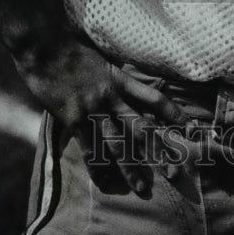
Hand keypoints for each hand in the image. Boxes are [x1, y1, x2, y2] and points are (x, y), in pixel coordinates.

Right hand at [15, 30, 190, 195]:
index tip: (190, 129)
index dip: (174, 114)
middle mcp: (112, 96)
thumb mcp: (101, 58)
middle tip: (175, 173)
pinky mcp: (74, 118)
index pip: (155, 99)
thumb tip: (126, 80)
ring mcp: (93, 108)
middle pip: (142, 128)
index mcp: (121, 79)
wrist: (43, 46)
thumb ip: (115, 74)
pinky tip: (105, 183)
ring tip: (142, 188)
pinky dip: (98, 168)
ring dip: (131, 168)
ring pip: (119, 144)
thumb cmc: (70, 49)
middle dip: (160, 152)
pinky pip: (89, 148)